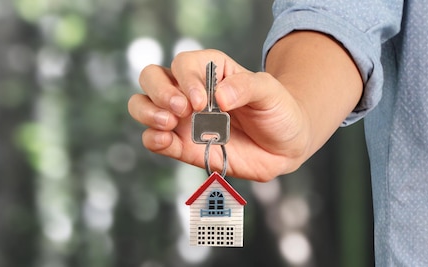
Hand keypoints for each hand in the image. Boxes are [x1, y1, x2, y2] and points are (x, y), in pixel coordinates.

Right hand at [128, 49, 308, 181]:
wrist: (285, 146)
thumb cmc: (278, 110)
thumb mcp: (270, 91)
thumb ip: (246, 86)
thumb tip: (219, 96)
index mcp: (208, 70)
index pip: (183, 64)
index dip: (186, 80)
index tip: (202, 101)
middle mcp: (188, 91)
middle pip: (151, 78)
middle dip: (159, 92)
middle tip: (181, 109)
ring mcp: (181, 119)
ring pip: (142, 106)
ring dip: (148, 112)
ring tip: (169, 123)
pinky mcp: (181, 146)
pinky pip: (153, 140)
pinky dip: (152, 139)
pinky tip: (165, 140)